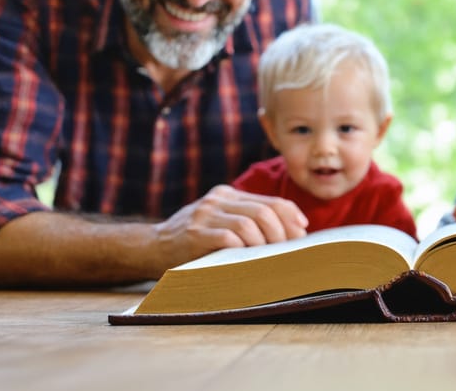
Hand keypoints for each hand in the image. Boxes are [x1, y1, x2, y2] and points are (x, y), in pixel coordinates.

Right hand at [152, 185, 308, 268]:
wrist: (152, 247)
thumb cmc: (195, 241)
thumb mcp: (220, 221)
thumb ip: (248, 221)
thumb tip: (292, 234)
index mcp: (228, 195)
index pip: (270, 201)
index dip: (291, 216)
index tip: (302, 231)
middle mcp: (218, 200)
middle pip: (264, 211)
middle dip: (282, 234)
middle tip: (288, 252)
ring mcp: (205, 215)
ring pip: (249, 224)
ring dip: (264, 244)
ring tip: (269, 259)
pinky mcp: (195, 234)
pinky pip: (229, 238)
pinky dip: (243, 249)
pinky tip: (247, 260)